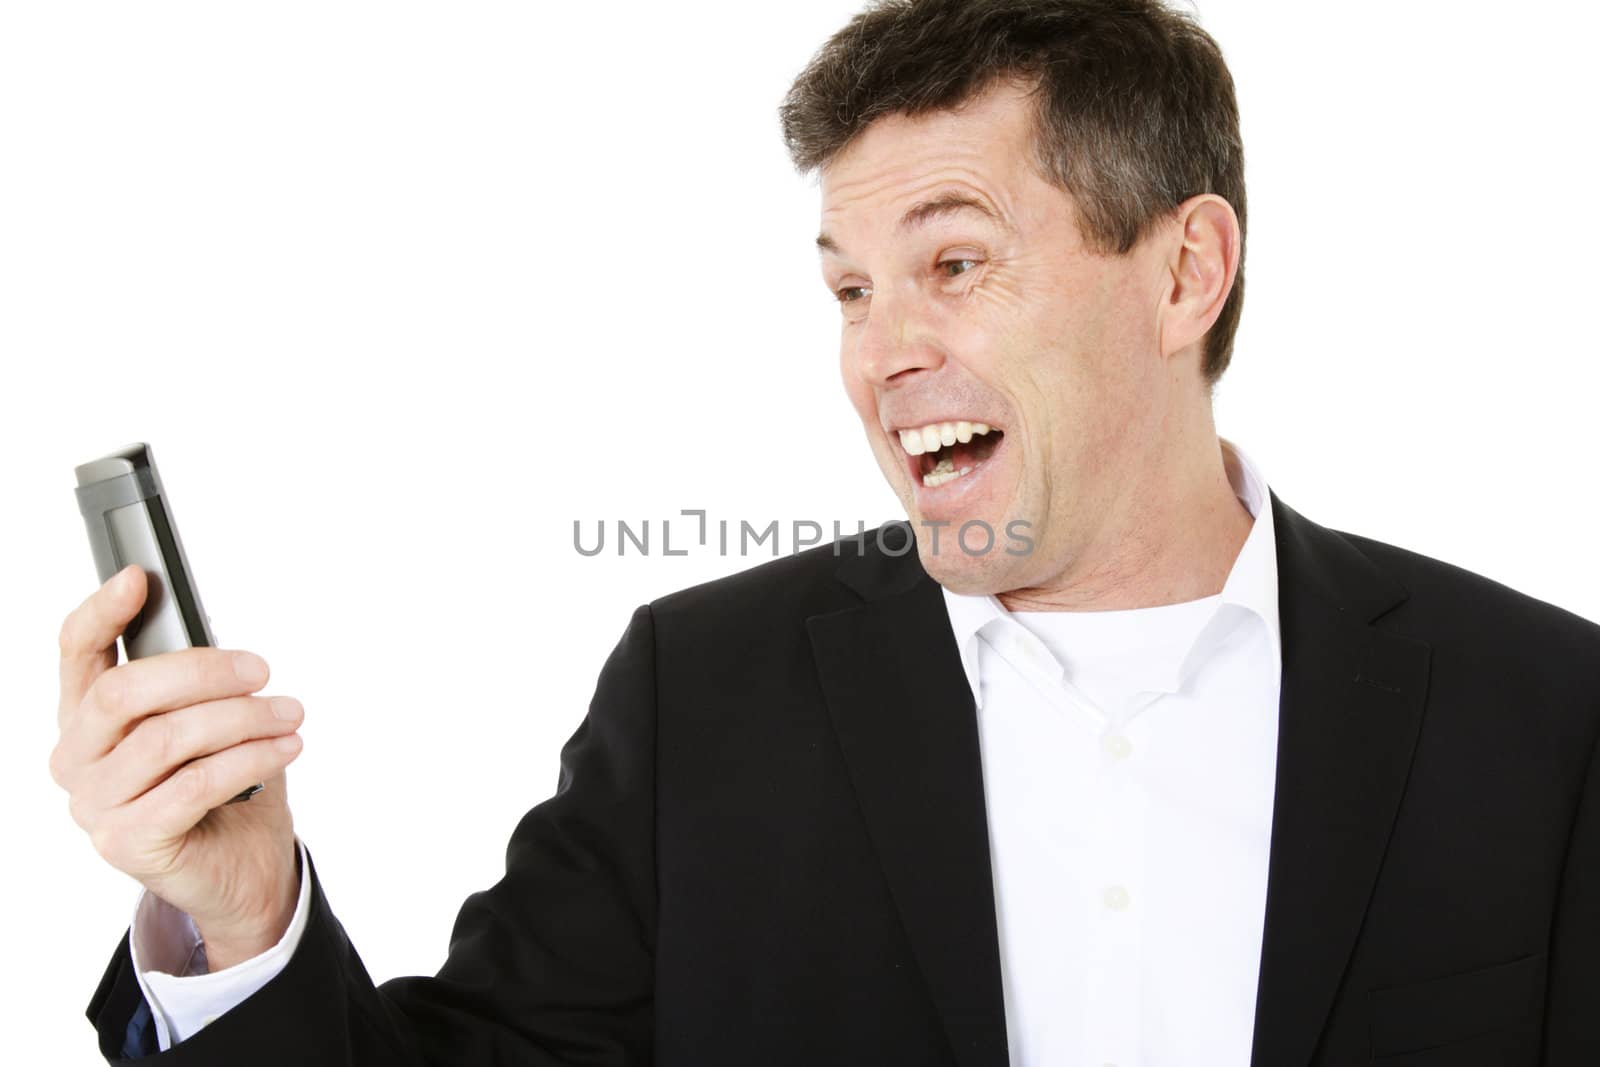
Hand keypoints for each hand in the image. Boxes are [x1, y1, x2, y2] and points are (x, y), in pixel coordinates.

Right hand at [51, 564, 304, 968]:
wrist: (243, 867)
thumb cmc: (225, 786)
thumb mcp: (208, 723)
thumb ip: (194, 686)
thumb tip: (221, 647)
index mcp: (87, 718)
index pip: (76, 652)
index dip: (102, 612)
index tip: (139, 579)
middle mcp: (77, 758)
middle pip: (124, 692)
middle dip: (202, 671)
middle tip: (261, 670)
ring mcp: (95, 804)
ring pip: (166, 738)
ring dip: (241, 719)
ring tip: (290, 714)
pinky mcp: (128, 842)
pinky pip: (194, 784)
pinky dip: (249, 759)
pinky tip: (285, 748)